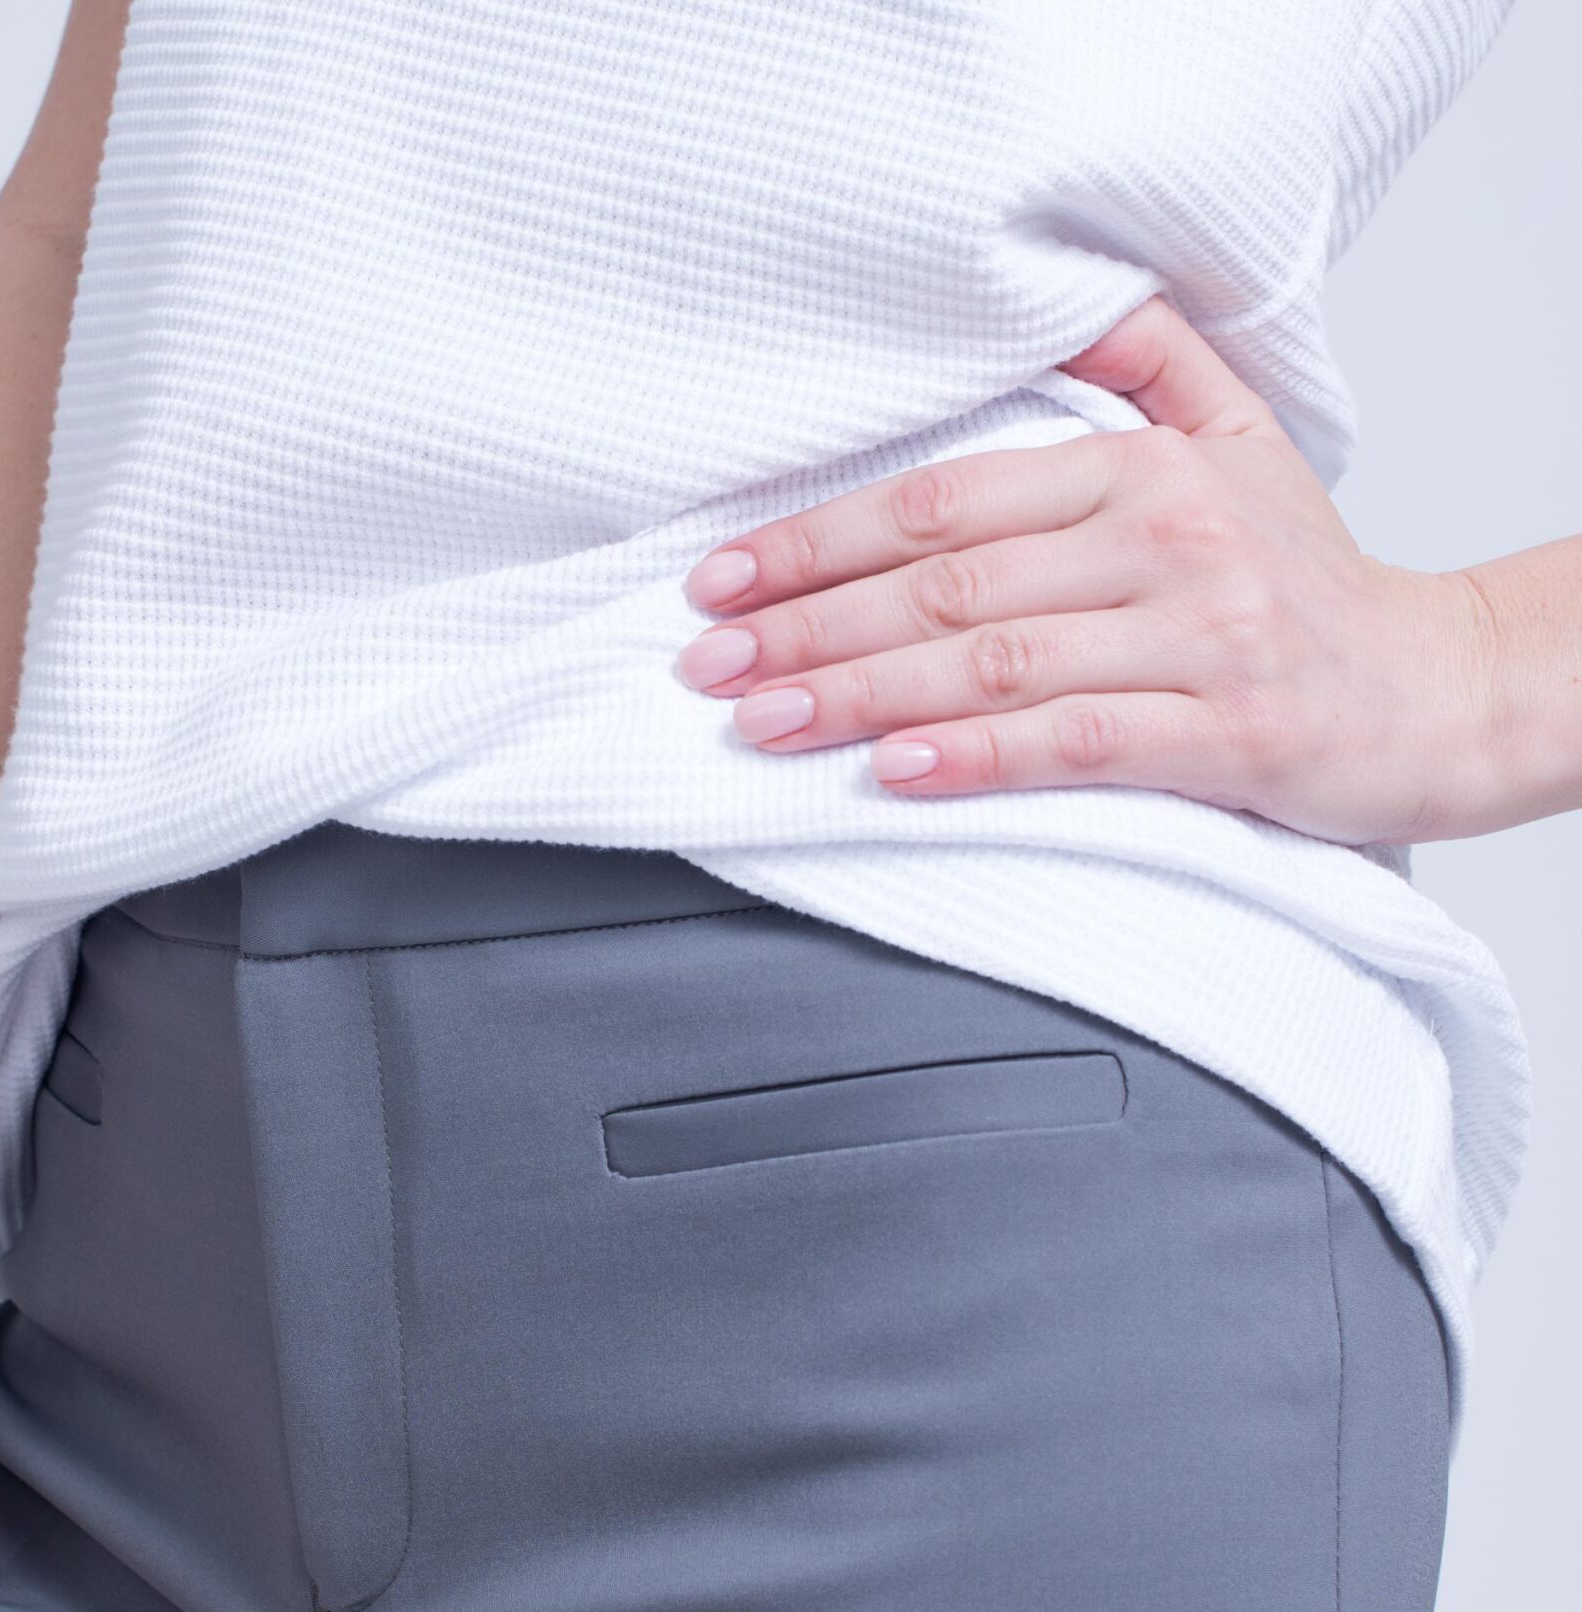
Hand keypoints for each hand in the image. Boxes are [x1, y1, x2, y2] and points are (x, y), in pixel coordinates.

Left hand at [675, 293, 1502, 847]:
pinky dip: (979, 757)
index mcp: (1144, 468)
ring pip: (996, 663)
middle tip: (709, 661)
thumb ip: (1150, 364)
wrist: (1435, 689)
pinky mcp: (1225, 735)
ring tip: (763, 719)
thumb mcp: (1241, 437)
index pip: (944, 499)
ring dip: (862, 693)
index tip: (725, 579)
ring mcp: (1197, 639)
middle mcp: (1166, 541)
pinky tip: (896, 770)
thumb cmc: (1309, 584)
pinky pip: (1078, 743)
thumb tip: (1059, 308)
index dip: (821, 539)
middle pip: (948, 583)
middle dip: (811, 623)